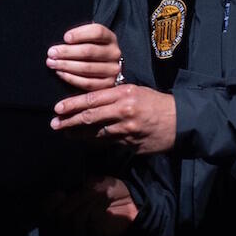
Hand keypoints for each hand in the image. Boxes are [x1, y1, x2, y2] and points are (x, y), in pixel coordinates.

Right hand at [42, 176, 139, 235]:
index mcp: (66, 205)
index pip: (46, 210)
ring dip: (86, 203)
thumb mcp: (90, 184)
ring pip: (73, 219)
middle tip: (86, 193)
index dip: (49, 204)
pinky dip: (96, 207)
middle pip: (59, 216)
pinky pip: (89, 221)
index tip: (60, 193)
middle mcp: (70, 219)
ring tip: (98, 195)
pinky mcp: (94, 233)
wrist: (131, 199)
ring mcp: (82, 228)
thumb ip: (75, 191)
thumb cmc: (109, 189)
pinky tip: (104, 201)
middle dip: (72, 201)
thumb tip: (61, 195)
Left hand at [46, 23, 122, 90]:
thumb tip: (62, 41)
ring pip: (87, 67)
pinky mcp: (108, 85)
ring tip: (52, 63)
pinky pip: (87, 83)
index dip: (80, 34)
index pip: (97, 32)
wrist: (104, 67)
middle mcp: (114, 53)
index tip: (65, 37)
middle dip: (67, 52)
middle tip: (51, 52)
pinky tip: (60, 73)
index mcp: (110, 38)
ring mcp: (112, 70)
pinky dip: (71, 78)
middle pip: (89, 51)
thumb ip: (79, 37)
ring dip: (66, 65)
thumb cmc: (91, 50)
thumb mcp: (89, 39)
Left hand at [49, 85, 176, 154]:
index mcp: (124, 94)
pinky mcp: (131, 144)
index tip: (57, 108)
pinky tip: (86, 142)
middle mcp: (124, 111)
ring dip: (79, 134)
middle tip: (55, 124)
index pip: (92, 99)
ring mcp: (127, 130)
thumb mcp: (135, 91)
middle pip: (90, 117)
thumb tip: (90, 102)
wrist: (180, 121)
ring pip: (97, 133)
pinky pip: (109, 144)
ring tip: (66, 134)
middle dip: (70, 121)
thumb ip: (113, 96)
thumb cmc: (156, 102)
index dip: (72, 105)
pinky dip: (96, 142)